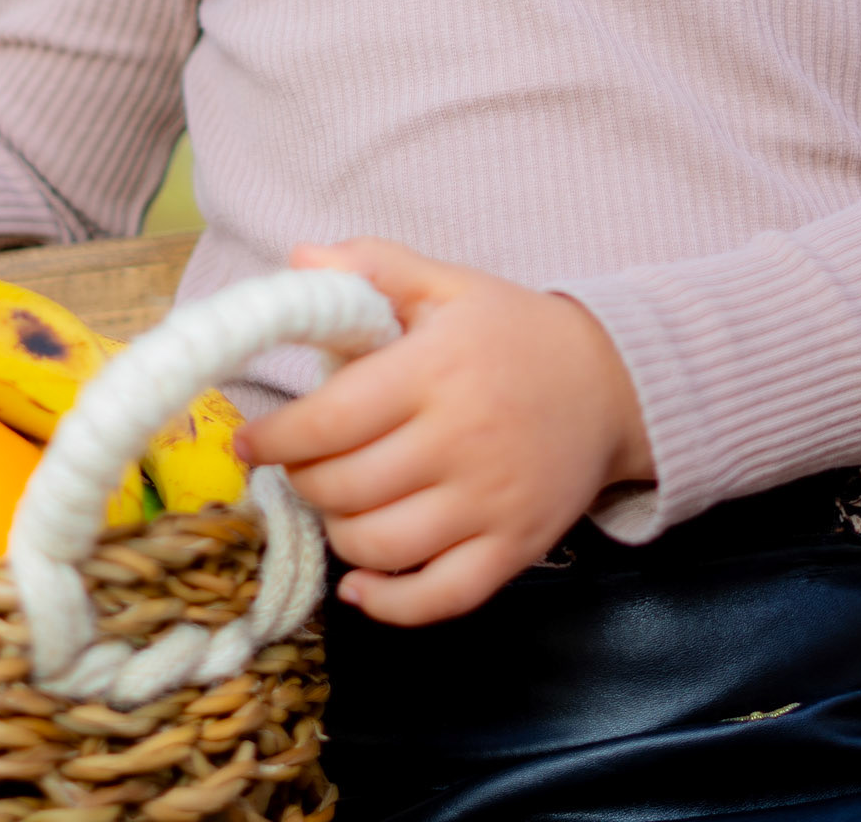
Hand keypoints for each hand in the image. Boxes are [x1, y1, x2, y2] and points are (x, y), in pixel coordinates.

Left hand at [236, 240, 652, 626]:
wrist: (612, 383)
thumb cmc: (514, 331)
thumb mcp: (447, 283)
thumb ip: (374, 266)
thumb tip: (299, 257)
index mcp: (436, 371)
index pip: (333, 419)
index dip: (278, 437)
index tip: (248, 440)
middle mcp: (462, 441)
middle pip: (347, 487)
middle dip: (302, 481)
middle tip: (297, 465)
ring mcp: (490, 503)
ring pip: (381, 546)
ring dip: (337, 531)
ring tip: (334, 503)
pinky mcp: (515, 548)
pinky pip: (440, 597)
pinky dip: (389, 603)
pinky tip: (360, 581)